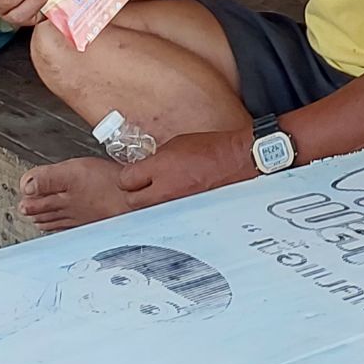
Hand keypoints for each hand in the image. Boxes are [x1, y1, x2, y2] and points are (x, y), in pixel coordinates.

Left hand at [116, 129, 253, 205]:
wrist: (238, 162)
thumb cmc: (212, 150)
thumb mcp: (177, 144)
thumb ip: (156, 159)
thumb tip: (145, 169)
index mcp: (160, 167)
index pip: (125, 179)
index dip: (128, 176)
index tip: (133, 175)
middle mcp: (165, 190)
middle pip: (132, 201)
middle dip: (134, 193)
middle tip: (142, 186)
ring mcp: (175, 207)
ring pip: (148, 212)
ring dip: (150, 204)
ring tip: (160, 195)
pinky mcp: (187, 217)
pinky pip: (166, 218)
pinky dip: (166, 212)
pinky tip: (173, 203)